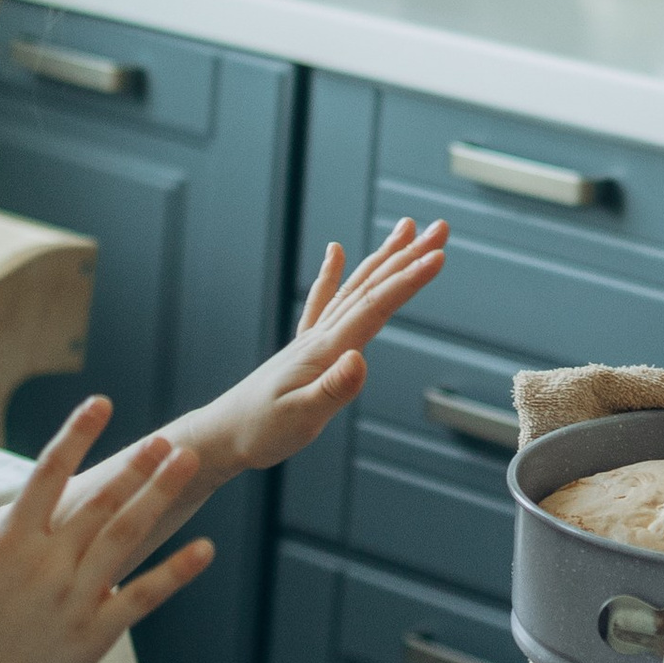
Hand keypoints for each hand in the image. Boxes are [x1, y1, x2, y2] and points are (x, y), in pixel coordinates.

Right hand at [0, 397, 211, 662]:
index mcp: (9, 545)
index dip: (75, 436)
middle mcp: (47, 566)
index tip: (100, 405)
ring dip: (158, 496)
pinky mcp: (97, 634)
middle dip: (136, 466)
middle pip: (99, 502)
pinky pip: (143, 597)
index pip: (47, 475)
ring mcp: (75, 599)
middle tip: (166, 438)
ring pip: (125, 536)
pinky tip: (206, 548)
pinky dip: (176, 572)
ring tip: (185, 466)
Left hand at [198, 214, 449, 473]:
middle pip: (371, 287)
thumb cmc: (260, 431)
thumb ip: (332, 390)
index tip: (439, 256)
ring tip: (406, 229)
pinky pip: (323, 301)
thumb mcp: (301, 419)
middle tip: (440, 228)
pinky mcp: (304, 348)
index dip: (408, 281)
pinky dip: (332, 273)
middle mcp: (321, 336)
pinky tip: (336, 252)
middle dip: (408, 256)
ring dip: (383, 257)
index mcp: (325, 350)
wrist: (223, 434)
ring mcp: (312, 339)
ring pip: (355, 287)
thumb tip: (360, 360)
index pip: (374, 307)